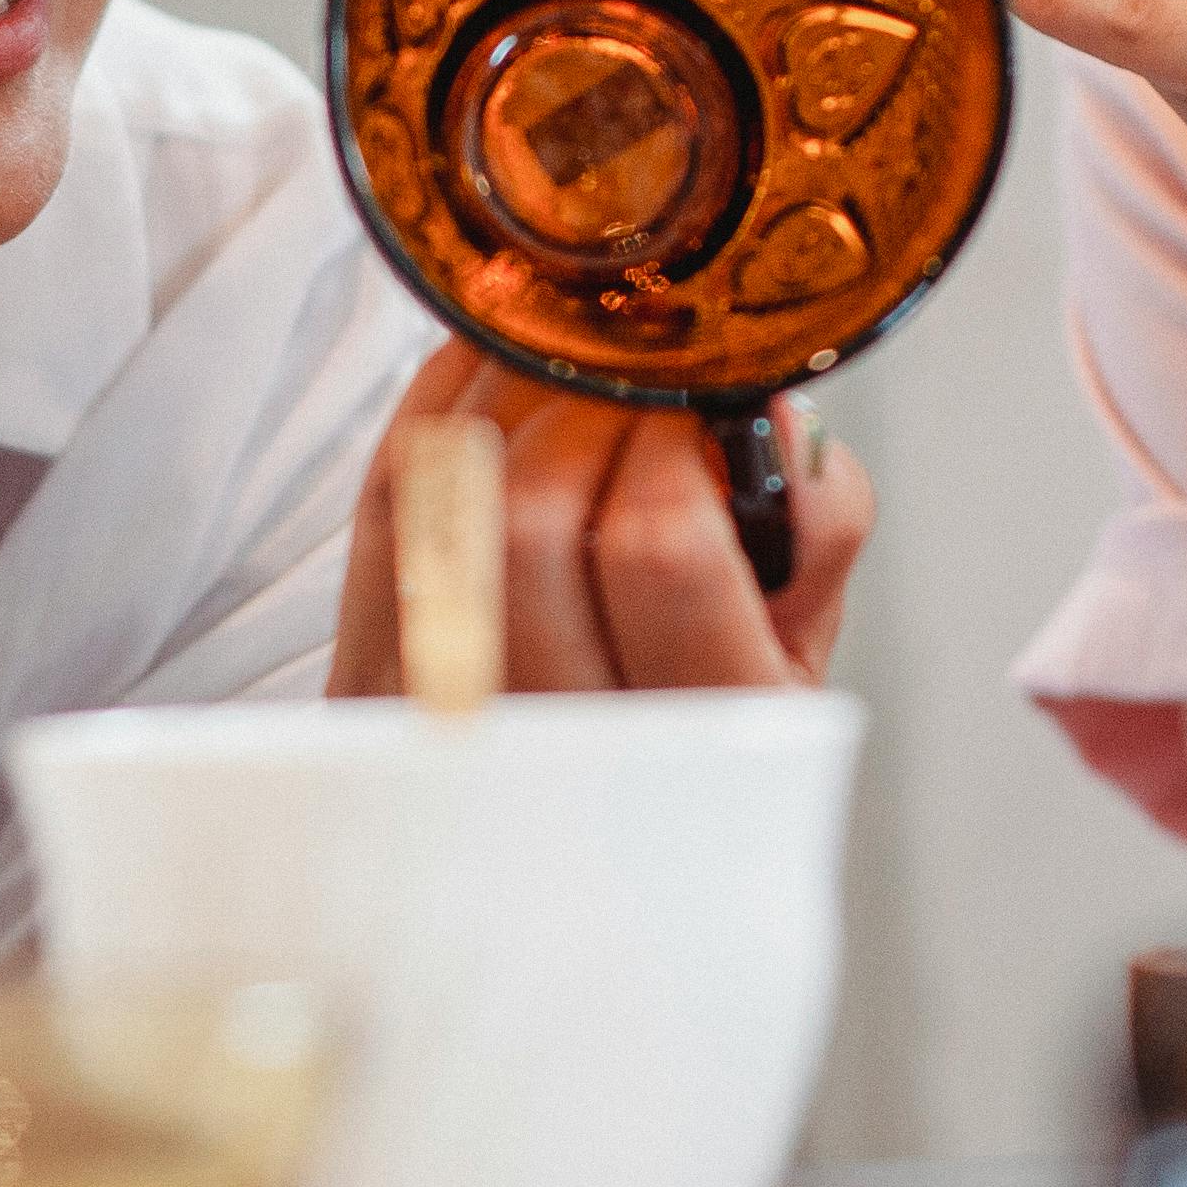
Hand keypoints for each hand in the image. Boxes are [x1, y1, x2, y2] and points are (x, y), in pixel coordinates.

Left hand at [327, 344, 870, 695]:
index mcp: (697, 728)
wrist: (582, 824)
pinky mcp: (370, 674)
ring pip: (445, 493)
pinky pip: (389, 497)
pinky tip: (498, 372)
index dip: (676, 439)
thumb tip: (770, 413)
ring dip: (512, 390)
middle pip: (531, 516)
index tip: (698, 397)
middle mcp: (556, 739)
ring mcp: (443, 714)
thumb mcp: (802, 633)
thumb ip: (816, 522)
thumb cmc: (709, 697)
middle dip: (586, 405)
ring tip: (575, 362)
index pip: (661, 550)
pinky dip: (444, 407)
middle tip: (632, 370)